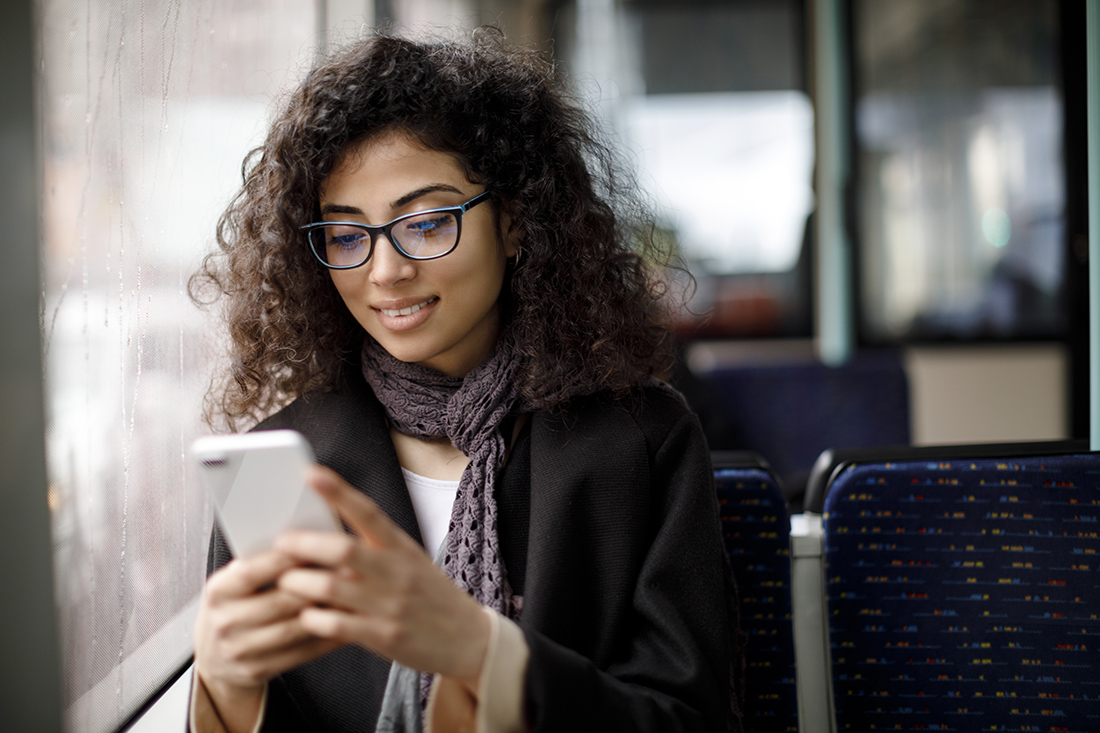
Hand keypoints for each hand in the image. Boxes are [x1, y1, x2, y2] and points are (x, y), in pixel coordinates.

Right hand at [193, 550, 340, 730]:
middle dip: (317, 585)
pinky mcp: (258, 670)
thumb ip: (257, 565)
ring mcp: (240, 649)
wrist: (215, 658)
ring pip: (294, 629)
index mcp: (217, 592)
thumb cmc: (231, 609)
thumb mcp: (231, 583)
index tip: (316, 545)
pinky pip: (300, 653)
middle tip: (348, 571)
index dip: (286, 559)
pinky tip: (345, 625)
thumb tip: (301, 541)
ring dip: (327, 613)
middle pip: (280, 601)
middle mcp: (225, 621)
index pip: (253, 572)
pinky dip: (326, 639)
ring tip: (352, 596)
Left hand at [275, 465, 491, 694]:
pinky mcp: (384, 637)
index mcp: (401, 547)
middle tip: (281, 542)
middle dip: (303, 544)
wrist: (468, 638)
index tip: (310, 474)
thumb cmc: (431, 596)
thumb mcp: (411, 562)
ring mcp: (390, 605)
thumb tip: (326, 534)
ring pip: (330, 586)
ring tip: (285, 581)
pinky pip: (336, 625)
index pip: (367, 512)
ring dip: (299, 583)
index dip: (337, 491)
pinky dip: (313, 618)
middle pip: (342, 549)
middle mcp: (396, 572)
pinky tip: (306, 616)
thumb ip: (375, 549)